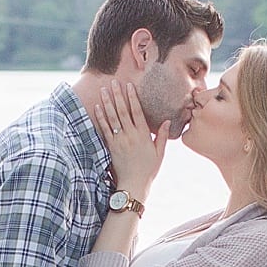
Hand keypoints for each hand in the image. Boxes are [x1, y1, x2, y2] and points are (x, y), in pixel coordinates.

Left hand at [88, 79, 168, 200]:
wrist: (133, 185)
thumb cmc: (148, 170)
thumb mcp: (159, 153)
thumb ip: (163, 136)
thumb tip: (168, 121)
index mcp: (142, 135)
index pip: (137, 112)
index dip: (132, 97)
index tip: (129, 85)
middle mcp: (130, 136)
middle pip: (122, 111)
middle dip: (117, 95)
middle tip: (113, 82)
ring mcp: (119, 140)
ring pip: (112, 118)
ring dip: (107, 103)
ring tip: (103, 90)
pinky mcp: (111, 146)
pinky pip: (104, 129)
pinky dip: (101, 117)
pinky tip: (98, 107)